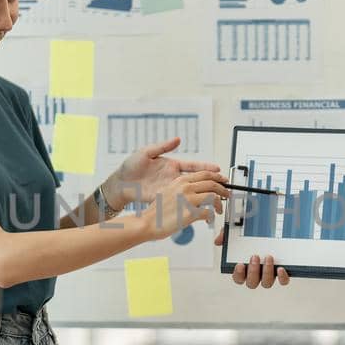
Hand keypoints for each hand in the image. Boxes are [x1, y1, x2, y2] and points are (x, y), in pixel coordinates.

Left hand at [107, 137, 222, 209]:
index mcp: (172, 165)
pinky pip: (180, 201)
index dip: (206, 167)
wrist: (120, 183)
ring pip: (192, 192)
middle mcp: (174, 178)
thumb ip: (163, 146)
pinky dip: (191, 203)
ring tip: (218, 195)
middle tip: (224, 184)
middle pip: (197, 179)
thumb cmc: (131, 166)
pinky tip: (201, 205)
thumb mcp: (146, 152)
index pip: (193, 166)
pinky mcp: (165, 198)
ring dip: (204, 194)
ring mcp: (170, 189)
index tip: (218, 168)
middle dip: (211, 181)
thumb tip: (178, 139)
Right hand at [135, 170, 226, 240]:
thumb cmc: (156, 211)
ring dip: (219, 204)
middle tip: (227, 195)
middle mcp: (185, 187)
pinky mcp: (190, 213)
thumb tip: (196, 192)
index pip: (204, 174)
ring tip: (219, 210)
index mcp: (180, 181)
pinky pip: (208, 213)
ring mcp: (188, 199)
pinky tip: (209, 220)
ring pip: (213, 197)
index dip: (217, 177)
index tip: (223, 181)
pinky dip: (211, 217)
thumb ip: (182, 189)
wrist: (147, 222)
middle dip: (223, 189)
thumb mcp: (168, 192)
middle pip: (212, 184)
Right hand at [213, 227, 289, 288]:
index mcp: (244, 268)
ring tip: (268, 257)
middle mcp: (256, 274)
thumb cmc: (250, 232)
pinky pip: (283, 281)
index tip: (240, 264)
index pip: (238, 278)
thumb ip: (226, 235)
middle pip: (252, 283)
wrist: (271, 225)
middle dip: (253, 272)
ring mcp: (269, 274)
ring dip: (267, 272)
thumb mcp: (237, 230)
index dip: (238, 274)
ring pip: (266, 283)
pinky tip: (281, 269)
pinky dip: (282, 278)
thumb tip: (218, 241)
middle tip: (255, 257)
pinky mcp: (281, 273)